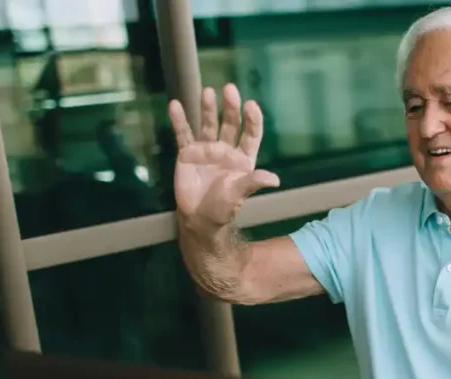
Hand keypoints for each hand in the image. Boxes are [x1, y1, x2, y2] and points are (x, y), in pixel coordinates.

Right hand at [168, 83, 278, 230]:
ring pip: (208, 124)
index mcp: (243, 158)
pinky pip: (183, 134)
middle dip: (230, 107)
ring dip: (208, 108)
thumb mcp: (239, 195)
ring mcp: (206, 149)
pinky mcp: (187, 153)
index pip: (250, 135)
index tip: (251, 105)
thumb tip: (274, 179)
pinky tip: (175, 105)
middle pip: (230, 124)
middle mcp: (226, 150)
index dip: (252, 120)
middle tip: (230, 89)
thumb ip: (253, 183)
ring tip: (208, 91)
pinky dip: (180, 120)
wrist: (199, 218)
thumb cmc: (223, 208)